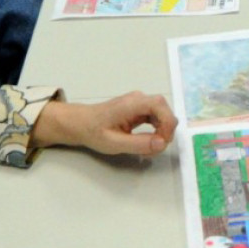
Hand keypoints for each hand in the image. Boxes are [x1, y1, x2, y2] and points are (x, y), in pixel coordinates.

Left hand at [32, 92, 176, 157]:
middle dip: (165, 131)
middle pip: (164, 110)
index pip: (160, 106)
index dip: (167, 124)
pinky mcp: (140, 109)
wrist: (81, 123)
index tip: (162, 142)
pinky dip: (156, 131)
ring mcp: (140, 103)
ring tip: (148, 148)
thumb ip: (139, 144)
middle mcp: (138, 99)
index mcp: (131, 104)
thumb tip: (162, 143)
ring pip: (162, 115)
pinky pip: (156, 118)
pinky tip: (146, 142)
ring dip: (161, 132)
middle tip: (154, 148)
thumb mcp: (114, 143)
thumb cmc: (93, 131)